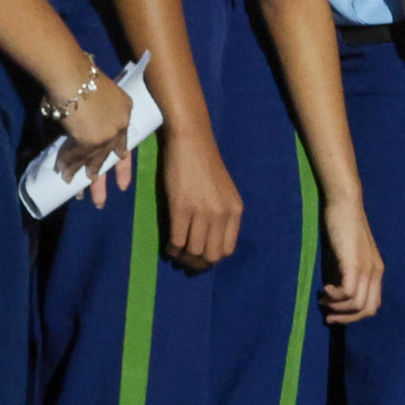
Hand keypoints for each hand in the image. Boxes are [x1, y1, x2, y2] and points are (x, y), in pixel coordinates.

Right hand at [50, 67, 134, 206]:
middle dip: (103, 182)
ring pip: (93, 163)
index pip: (125, 144)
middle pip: (109, 159)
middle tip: (101, 203)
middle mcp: (119, 127)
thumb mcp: (98, 94)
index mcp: (125, 112)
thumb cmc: (81, 77)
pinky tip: (64, 177)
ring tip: (81, 199)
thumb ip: (95, 112)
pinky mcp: (88, 140)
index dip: (122, 164)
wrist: (73, 75)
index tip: (123, 183)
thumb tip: (81, 127)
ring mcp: (105, 136)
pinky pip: (75, 158)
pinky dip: (67, 166)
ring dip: (85, 183)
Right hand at [161, 132, 244, 271]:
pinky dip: (172, 249)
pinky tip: (169, 246)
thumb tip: (209, 240)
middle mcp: (222, 214)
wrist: (191, 141)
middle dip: (197, 264)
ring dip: (183, 258)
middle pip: (212, 255)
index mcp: (235, 211)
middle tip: (185, 262)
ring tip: (175, 254)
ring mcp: (203, 212)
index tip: (201, 258)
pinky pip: (177, 241)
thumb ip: (221, 214)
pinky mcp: (182, 208)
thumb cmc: (204, 164)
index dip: (213, 259)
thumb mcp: (223, 192)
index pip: (228, 249)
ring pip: (194, 251)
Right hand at [318, 191, 384, 324]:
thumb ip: (343, 278)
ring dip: (337, 308)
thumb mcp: (344, 260)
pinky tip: (325, 288)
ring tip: (323, 299)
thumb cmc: (341, 230)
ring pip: (358, 305)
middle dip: (346, 319)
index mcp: (376, 272)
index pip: (373, 306)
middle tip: (327, 316)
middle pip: (368, 310)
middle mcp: (376, 272)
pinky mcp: (355, 263)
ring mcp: (367, 268)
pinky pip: (348, 292)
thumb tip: (334, 300)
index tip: (335, 314)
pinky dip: (334, 296)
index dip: (354, 316)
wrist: (344, 204)